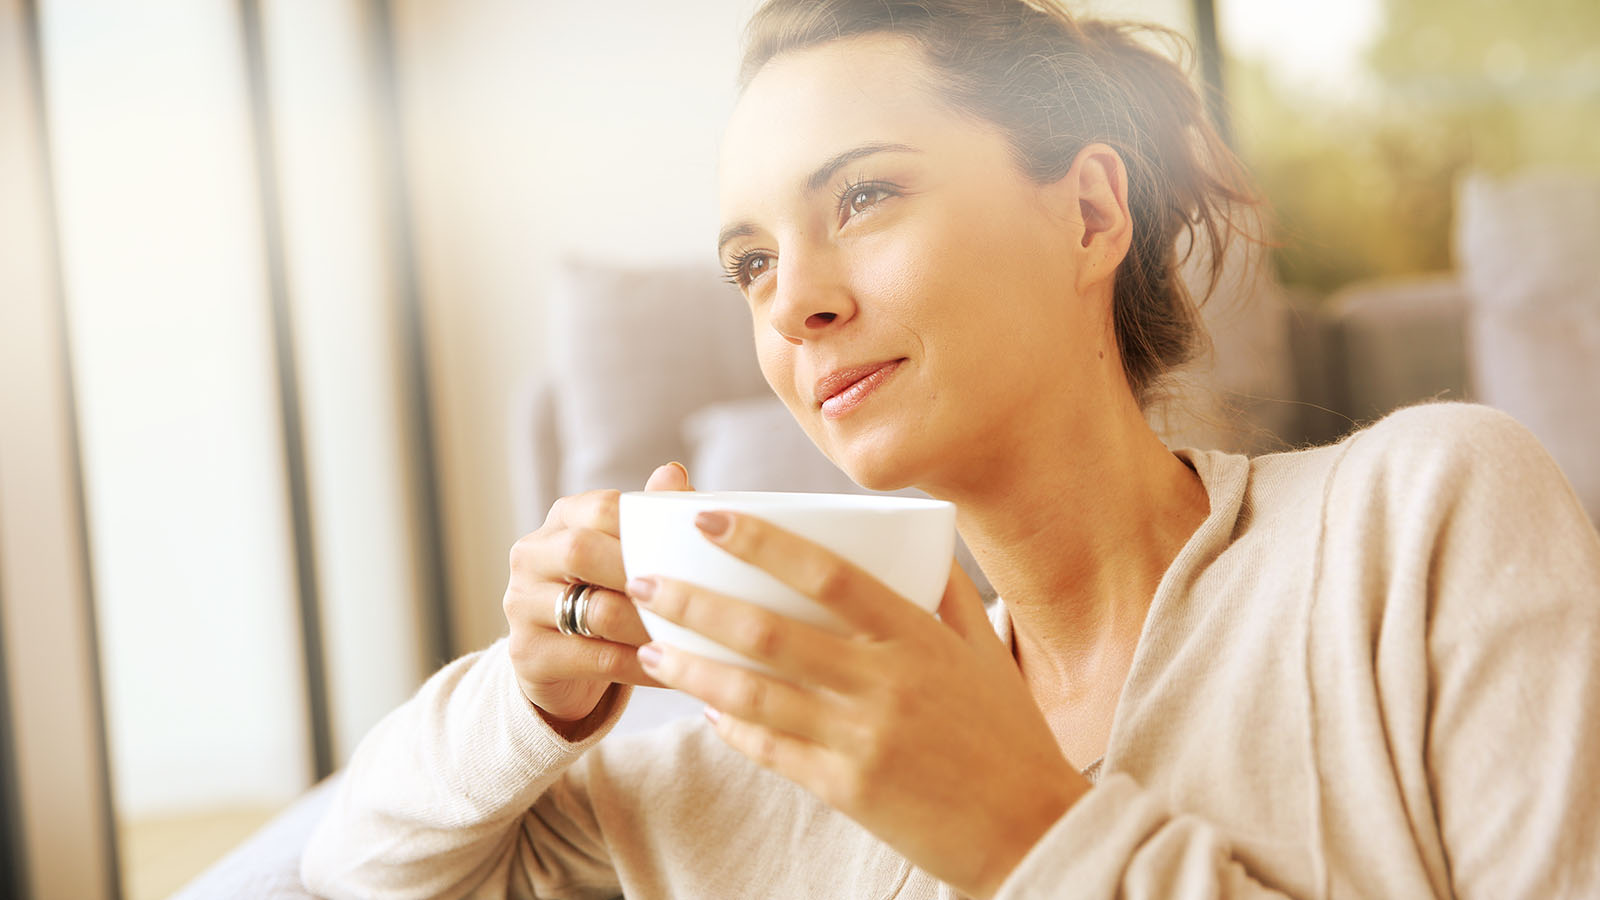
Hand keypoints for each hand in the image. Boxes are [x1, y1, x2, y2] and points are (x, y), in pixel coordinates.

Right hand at [502, 462, 693, 735]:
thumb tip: (674, 473)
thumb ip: (650, 516)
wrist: (562, 664)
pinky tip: (677, 668)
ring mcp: (521, 605)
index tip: (698, 546)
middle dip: (645, 573)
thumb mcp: (626, 552)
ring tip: (696, 634)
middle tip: (697, 592)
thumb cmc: (608, 593)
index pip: (603, 508)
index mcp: (561, 520)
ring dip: (651, 624)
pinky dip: (644, 665)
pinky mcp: (527, 655)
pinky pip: (595, 659)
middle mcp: (531, 556)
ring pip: (595, 611)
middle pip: (585, 552)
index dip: (648, 526)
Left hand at [629, 511, 1088, 897]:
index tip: (707, 517)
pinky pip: (772, 750)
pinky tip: (705, 708)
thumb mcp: (984, 652)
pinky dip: (732, 727)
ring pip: (755, 695)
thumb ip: (947, 591)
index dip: (761, 541)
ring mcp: (862, 739)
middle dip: (698, 603)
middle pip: (770, 632)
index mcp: (917, 636)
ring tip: (650, 647)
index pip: (826, 572)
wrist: (1031, 831)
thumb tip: (915, 537)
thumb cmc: (1009, 734)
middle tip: (647, 582)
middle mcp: (885, 682)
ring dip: (694, 668)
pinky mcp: (847, 789)